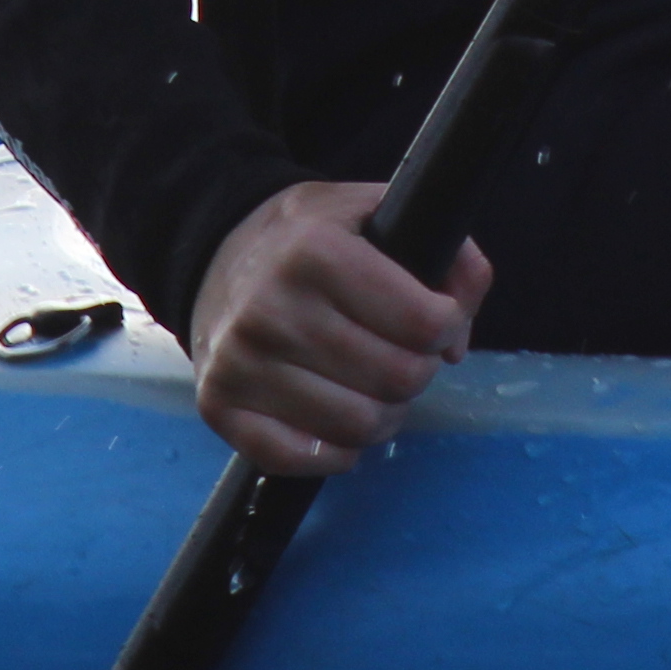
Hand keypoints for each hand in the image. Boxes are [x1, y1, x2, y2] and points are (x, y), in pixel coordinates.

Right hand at [185, 178, 490, 476]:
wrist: (213, 256)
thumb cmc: (306, 239)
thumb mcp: (376, 212)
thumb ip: (447, 254)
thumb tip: (457, 336)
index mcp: (312, 250)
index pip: (423, 322)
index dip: (445, 325)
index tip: (436, 318)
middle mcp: (269, 309)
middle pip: (396, 379)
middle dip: (417, 370)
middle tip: (404, 353)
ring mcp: (240, 363)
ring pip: (358, 427)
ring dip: (383, 414)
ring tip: (374, 385)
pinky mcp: (219, 406)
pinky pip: (303, 458)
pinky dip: (336, 449)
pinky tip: (336, 416)